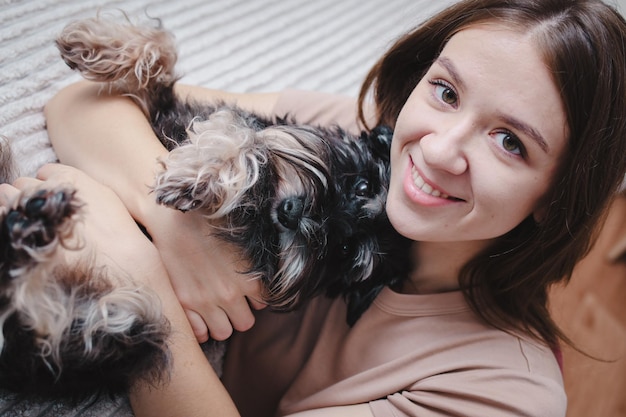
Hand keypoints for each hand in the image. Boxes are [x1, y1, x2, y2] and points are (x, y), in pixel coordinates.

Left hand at [0, 164, 164, 287]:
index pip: (44, 172)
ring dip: (14, 207)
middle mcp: (45, 190)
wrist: (118, 260)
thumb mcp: (104, 195)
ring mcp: (30, 211)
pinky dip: (7, 222)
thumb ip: (80, 185)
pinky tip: (21, 232)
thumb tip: (62, 187)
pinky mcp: (21, 233)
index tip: (56, 199)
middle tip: (42, 213)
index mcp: (67, 178)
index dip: (49, 186)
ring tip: (30, 222)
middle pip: (22, 183)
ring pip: (6, 197)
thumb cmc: (117, 229)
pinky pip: (2, 219)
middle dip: (29, 195)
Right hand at [142, 204, 266, 341]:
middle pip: (245, 323)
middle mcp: (229, 294)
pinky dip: (201, 327)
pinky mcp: (183, 304)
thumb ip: (256, 264)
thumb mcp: (243, 240)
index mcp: (249, 278)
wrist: (172, 218)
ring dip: (222, 322)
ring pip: (224, 332)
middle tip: (230, 301)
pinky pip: (200, 334)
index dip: (254, 298)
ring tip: (214, 308)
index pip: (263, 304)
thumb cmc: (209, 222)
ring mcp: (205, 301)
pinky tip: (199, 314)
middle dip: (240, 313)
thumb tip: (267, 276)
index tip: (245, 290)